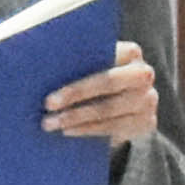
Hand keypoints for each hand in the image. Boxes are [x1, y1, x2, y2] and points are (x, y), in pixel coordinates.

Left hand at [41, 40, 159, 148]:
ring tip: (50, 123)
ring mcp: (148, 100)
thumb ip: (75, 60)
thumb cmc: (93, 78)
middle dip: (76, 93)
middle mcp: (144, 74)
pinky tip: (68, 131)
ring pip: (109, 109)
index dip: (81, 61)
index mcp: (130, 52)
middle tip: (47, 104)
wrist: (121, 107)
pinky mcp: (147, 123)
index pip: (107, 53)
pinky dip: (89, 130)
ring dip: (76, 117)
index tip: (53, 75)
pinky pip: (115, 128)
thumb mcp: (89, 66)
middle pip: (108, 82)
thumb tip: (36, 57)